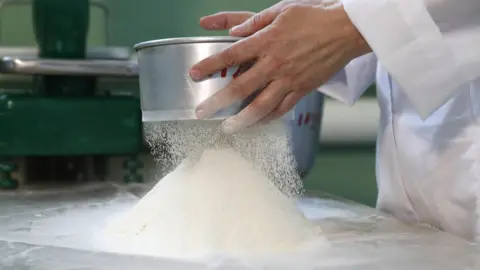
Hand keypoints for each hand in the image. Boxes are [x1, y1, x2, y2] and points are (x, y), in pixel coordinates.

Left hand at [191, 1, 370, 133]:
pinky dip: (267, 119)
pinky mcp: (302, 89)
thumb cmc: (314, 16)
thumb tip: (233, 32)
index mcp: (267, 41)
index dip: (209, 66)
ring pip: (261, 106)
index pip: (231, 56)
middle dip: (217, 102)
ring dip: (241, 120)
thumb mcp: (281, 10)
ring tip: (227, 128)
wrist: (346, 30)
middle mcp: (275, 64)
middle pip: (240, 88)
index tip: (194, 74)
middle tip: (201, 113)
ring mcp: (289, 80)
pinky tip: (256, 124)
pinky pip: (281, 109)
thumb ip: (254, 22)